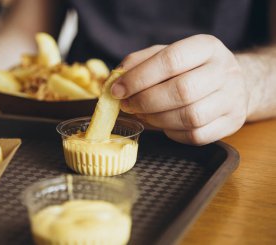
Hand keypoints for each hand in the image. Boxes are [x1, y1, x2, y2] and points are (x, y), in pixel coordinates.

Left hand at [112, 35, 248, 144]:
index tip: (117, 90)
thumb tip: (115, 79)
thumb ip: (140, 62)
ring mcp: (232, 99)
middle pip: (182, 90)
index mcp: (207, 47)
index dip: (139, 77)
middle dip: (146, 101)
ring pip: (190, 116)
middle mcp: (225, 71)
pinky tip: (164, 125)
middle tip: (127, 105)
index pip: (171, 60)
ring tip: (143, 115)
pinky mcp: (232, 123)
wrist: (232, 82)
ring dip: (157, 119)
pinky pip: (197, 136)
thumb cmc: (190, 69)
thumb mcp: (167, 55)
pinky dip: (173, 133)